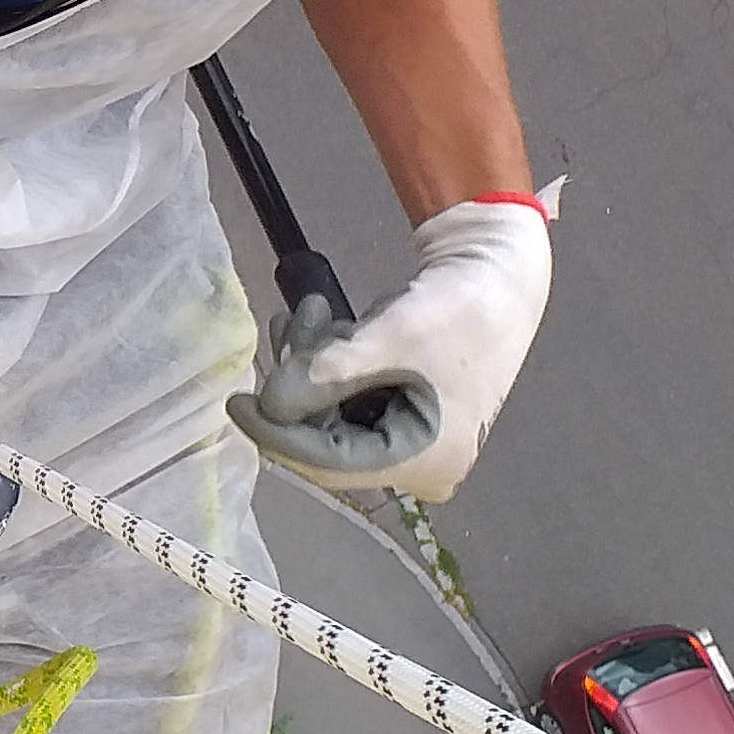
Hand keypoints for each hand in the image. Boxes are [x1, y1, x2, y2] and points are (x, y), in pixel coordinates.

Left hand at [226, 196, 550, 500]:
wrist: (497, 270)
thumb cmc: (458, 306)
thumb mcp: (390, 338)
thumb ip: (327, 375)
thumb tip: (270, 404)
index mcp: (426, 461)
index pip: (329, 463)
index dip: (276, 434)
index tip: (236, 403)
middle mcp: (420, 463)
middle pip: (328, 437)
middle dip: (298, 382)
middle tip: (286, 323)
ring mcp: (413, 439)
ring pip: (333, 413)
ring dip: (312, 362)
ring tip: (311, 309)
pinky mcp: (403, 411)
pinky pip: (349, 398)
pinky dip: (330, 361)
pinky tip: (322, 320)